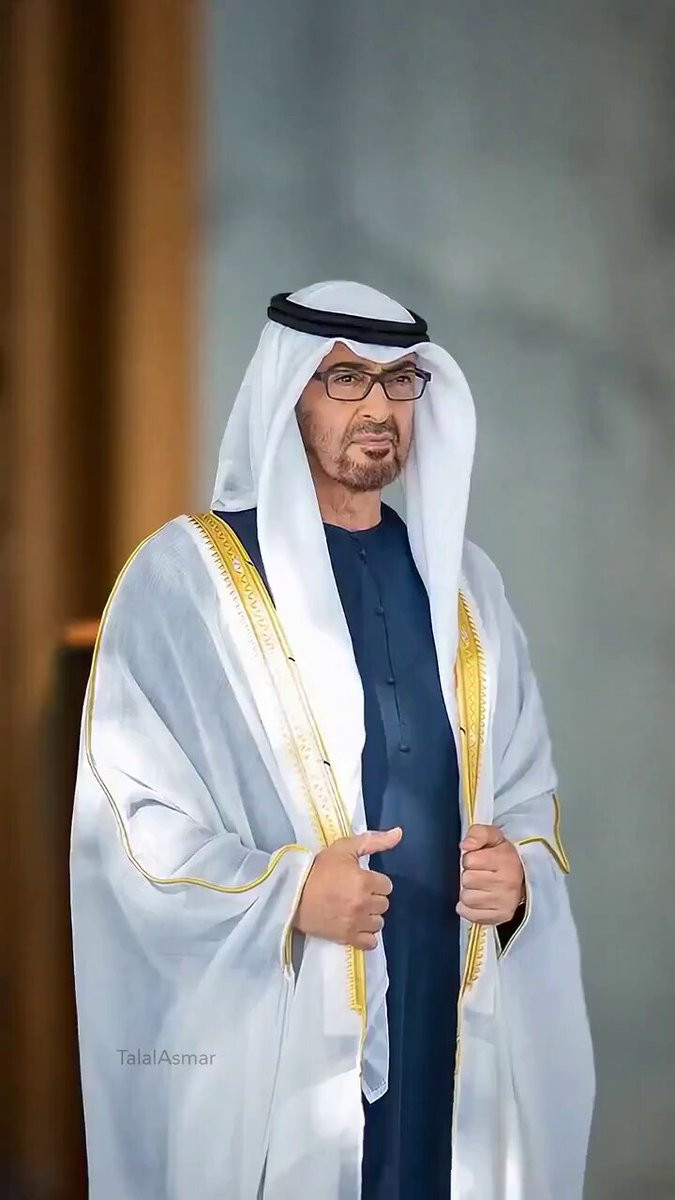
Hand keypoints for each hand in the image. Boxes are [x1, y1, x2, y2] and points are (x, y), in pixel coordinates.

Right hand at [294, 827, 401, 949]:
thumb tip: (399, 833)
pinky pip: (370, 942)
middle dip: (373, 898)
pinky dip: (366, 936)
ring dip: (370, 916)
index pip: (386, 885)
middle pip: (384, 904)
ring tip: (355, 909)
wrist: (292, 894)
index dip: (375, 881)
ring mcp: (356, 922)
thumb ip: (373, 840)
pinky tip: (356, 926)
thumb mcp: (344, 848)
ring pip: (379, 923)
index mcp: (364, 881)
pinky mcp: (347, 937)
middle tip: (357, 893)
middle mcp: (363, 903)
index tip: (362, 880)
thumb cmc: (318, 869)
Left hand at [457, 824, 523, 924]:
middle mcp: (507, 882)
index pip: (469, 861)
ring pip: (467, 898)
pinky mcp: (501, 916)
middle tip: (480, 873)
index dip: (469, 859)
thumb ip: (477, 833)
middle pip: (467, 880)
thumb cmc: (504, 856)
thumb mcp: (493, 836)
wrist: (525, 877)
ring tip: (480, 887)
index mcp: (505, 859)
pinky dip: (469, 908)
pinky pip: (471, 915)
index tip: (479, 860)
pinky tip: (477, 899)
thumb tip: (465, 846)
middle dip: (469, 875)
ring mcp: (505, 901)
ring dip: (469, 892)